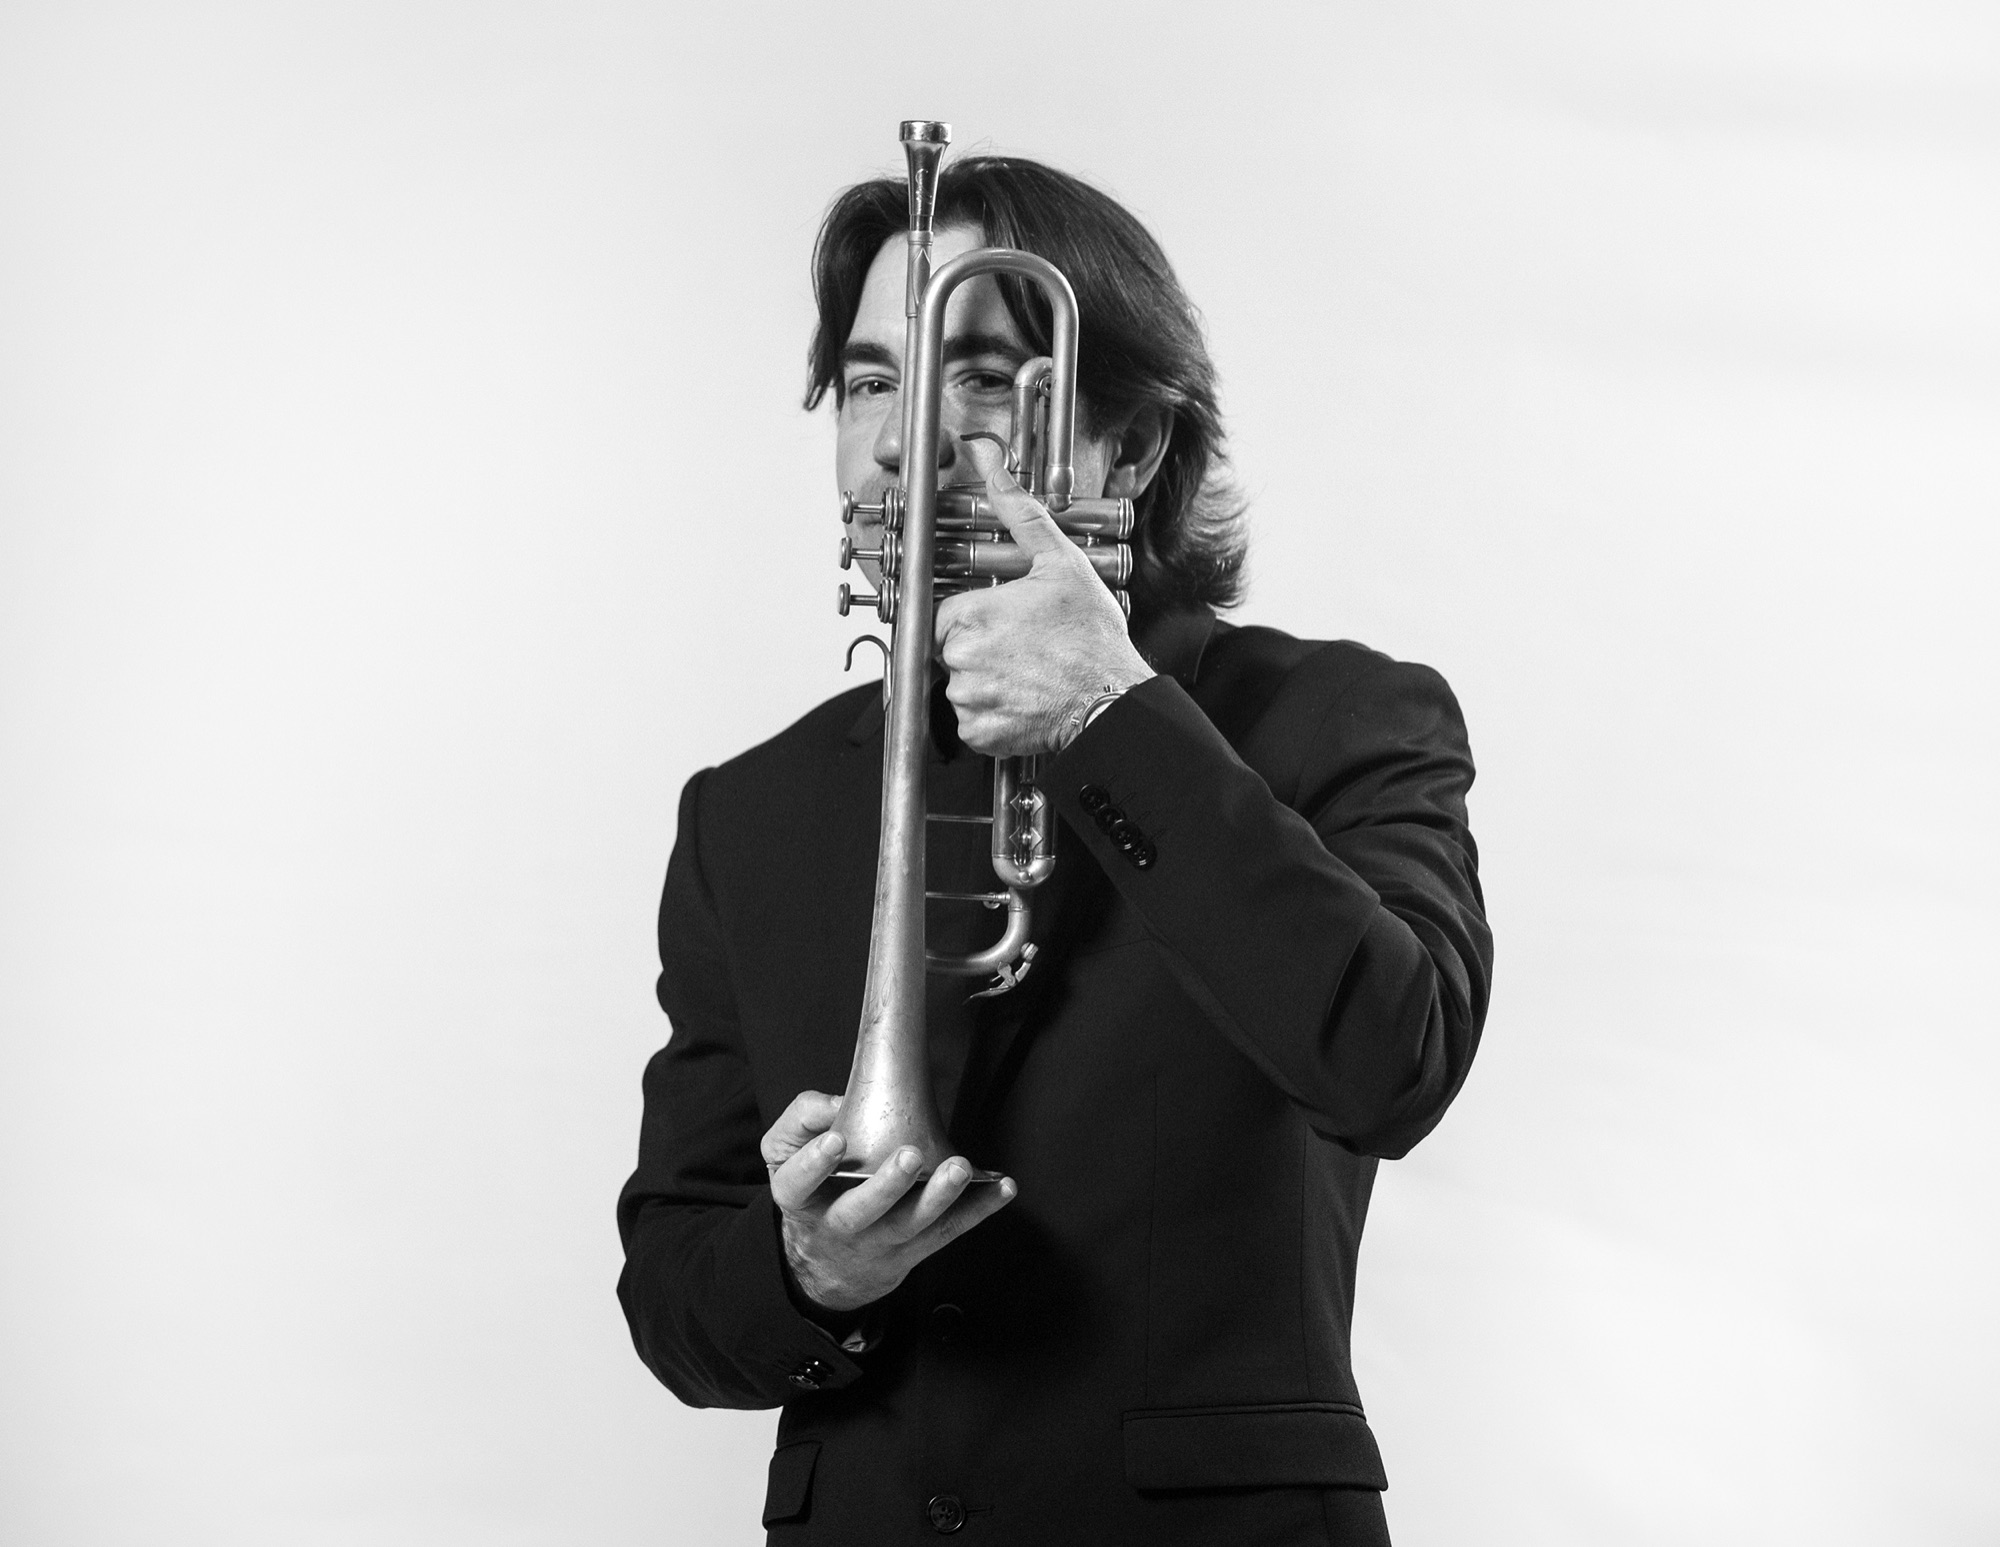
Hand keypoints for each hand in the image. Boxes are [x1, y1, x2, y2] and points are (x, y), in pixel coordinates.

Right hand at [763, 1091, 1017, 1314]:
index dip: (814, 1165)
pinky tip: (1002, 1187)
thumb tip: (839, 1103)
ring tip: (960, 1168)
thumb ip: (802, 1121)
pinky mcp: (916, 1248)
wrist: (828, 1261)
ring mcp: (881, 1242)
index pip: (798, 1184)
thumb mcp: (785, 1154)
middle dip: (887, 1186)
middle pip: (861, 1213)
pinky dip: (979, 1210)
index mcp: (800, 1199)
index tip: (836, 1141)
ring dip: (940, 1197)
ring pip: (912, 1225)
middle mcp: (839, 1226)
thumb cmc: (813, 1189)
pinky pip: (950, 1230)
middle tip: (909, 1156)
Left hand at [934, 464, 1153, 756]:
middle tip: (1022, 649)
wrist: (1112, 697)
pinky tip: (1025, 701)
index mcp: (969, 613)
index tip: (1001, 624)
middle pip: (950, 651)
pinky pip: (973, 723)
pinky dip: (993, 716)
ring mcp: (969, 699)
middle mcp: (961, 657)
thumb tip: (995, 472)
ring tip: (1027, 675)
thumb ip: (1021, 517)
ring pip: (961, 687)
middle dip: (980, 649)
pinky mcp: (980, 735)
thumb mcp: (1061, 563)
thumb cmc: (1091, 636)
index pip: (944, 615)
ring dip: (986, 682)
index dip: (972, 617)